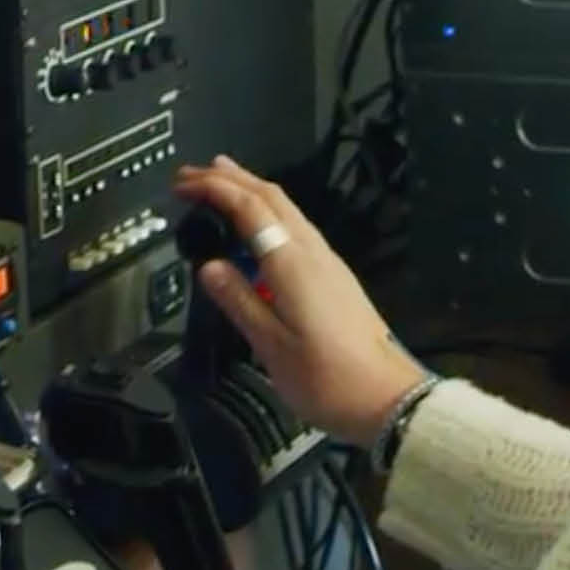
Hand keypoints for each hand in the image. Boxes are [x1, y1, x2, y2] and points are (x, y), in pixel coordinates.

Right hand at [173, 156, 429, 447]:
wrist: (385, 397)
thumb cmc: (325, 377)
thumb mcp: (271, 345)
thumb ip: (239, 301)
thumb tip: (208, 266)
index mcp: (292, 263)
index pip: (250, 209)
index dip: (215, 189)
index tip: (183, 183)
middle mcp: (313, 252)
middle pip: (272, 197)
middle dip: (232, 179)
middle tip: (194, 173)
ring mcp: (328, 262)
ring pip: (287, 209)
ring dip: (252, 190)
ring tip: (222, 184)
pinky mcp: (335, 276)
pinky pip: (296, 227)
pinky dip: (269, 213)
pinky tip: (258, 227)